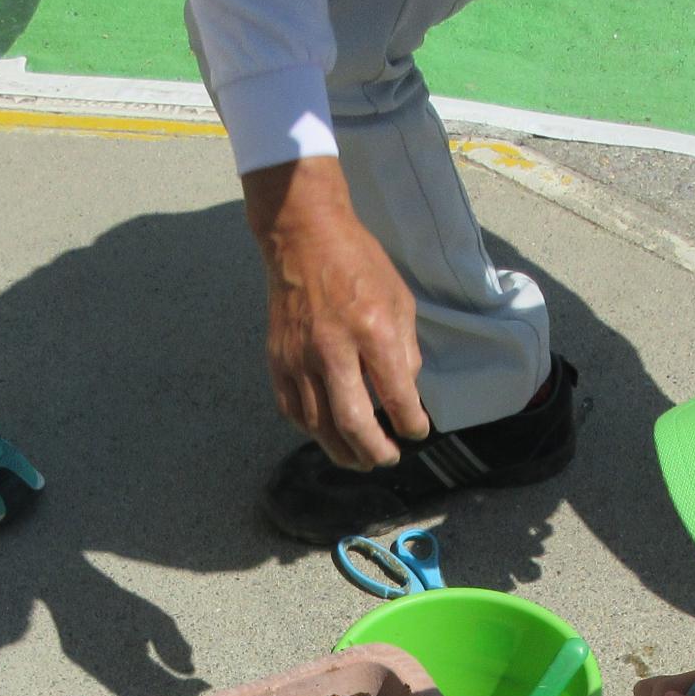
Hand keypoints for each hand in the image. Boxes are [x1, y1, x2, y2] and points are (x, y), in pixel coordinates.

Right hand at [243, 159, 429, 468]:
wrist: (303, 236)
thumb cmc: (358, 264)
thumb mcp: (399, 299)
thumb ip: (405, 350)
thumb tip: (405, 393)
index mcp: (371, 329)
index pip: (396, 395)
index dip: (411, 424)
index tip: (417, 431)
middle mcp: (332, 348)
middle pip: (353, 423)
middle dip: (374, 451)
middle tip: (387, 458)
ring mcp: (299, 357)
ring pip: (319, 426)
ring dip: (343, 451)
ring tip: (360, 459)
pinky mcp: (278, 360)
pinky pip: (294, 411)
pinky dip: (313, 431)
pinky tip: (329, 435)